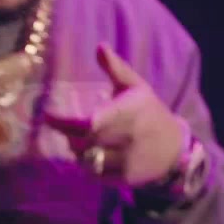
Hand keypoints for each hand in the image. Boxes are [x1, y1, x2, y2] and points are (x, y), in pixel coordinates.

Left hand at [43, 44, 185, 187]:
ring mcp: (127, 159)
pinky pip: (96, 174)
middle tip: (65, 129)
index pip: (88, 122)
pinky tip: (94, 155)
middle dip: (68, 136)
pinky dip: (89, 166)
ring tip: (81, 141)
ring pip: (86, 160)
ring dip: (77, 151)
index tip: (48, 116)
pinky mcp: (126, 177)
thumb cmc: (150, 113)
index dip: (63, 123)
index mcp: (128, 111)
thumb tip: (100, 46)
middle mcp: (127, 137)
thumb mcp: (137, 87)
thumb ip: (116, 68)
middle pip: (82, 142)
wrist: (175, 149)